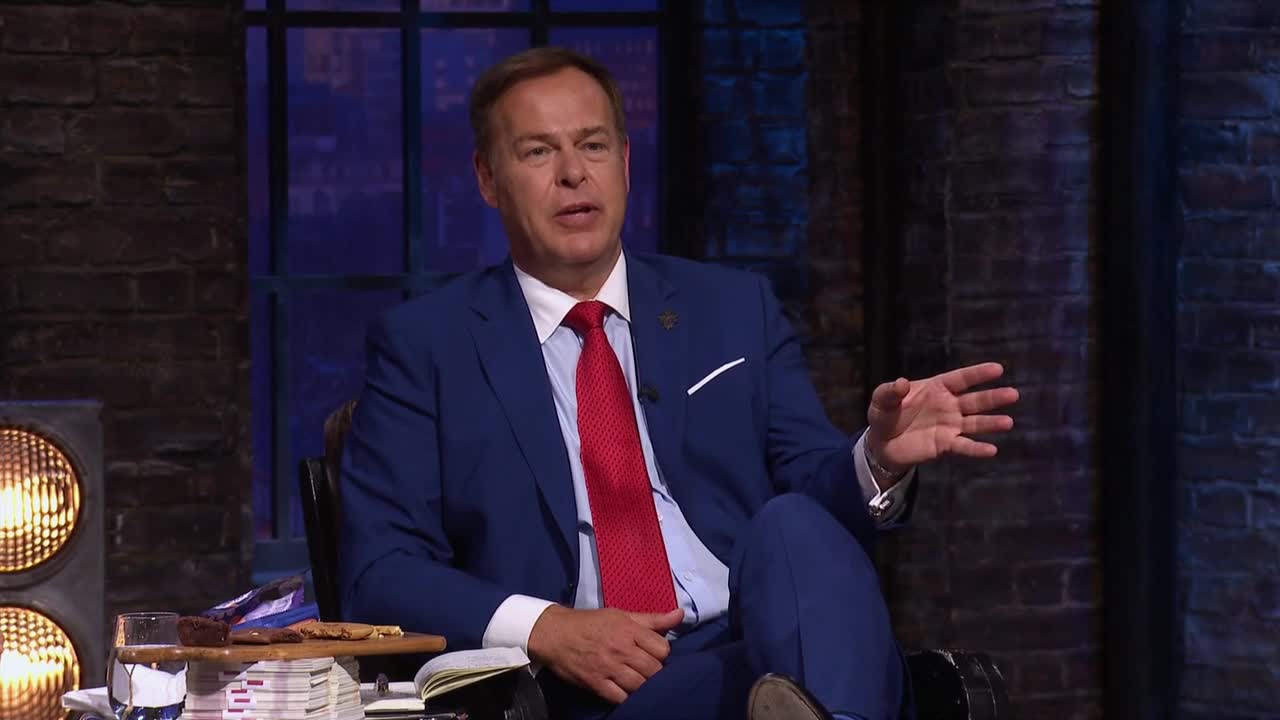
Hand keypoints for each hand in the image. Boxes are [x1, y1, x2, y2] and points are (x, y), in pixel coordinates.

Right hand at [527, 605, 683, 703]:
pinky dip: (626, 697)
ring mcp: (608, 668)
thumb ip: (652, 619)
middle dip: (655, 672)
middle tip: (647, 670)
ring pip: (640, 685)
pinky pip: (620, 697)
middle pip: (654, 670)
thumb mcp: (621, 615)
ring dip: (642, 685)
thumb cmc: (590, 623)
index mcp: (629, 629)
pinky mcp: (596, 683)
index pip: (662, 648)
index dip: (662, 653)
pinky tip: (624, 690)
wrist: (555, 633)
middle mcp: (621, 649)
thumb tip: (680, 615)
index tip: (655, 654)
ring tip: (638, 680)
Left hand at [865, 362, 1018, 473]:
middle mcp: (949, 405)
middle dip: (994, 398)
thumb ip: (890, 391)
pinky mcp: (946, 445)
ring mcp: (950, 425)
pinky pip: (964, 446)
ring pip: (975, 423)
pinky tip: (992, 450)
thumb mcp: (881, 400)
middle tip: (1013, 394)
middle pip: (975, 401)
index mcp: (937, 388)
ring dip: (991, 423)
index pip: (961, 379)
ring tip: (1008, 422)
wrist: (882, 443)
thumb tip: (901, 383)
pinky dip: (977, 449)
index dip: (978, 374)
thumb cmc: (886, 415)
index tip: (998, 369)